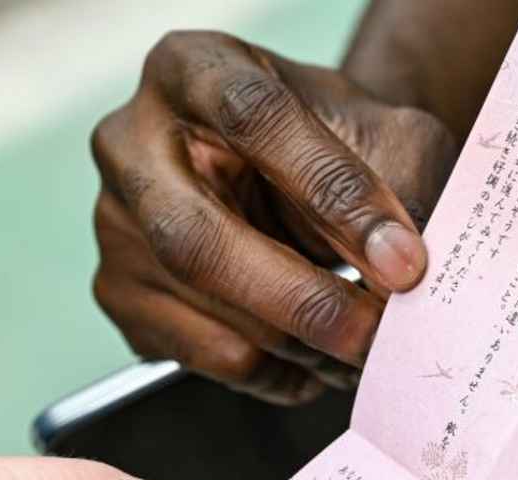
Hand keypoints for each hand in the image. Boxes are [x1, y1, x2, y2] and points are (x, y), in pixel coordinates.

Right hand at [91, 31, 457, 403]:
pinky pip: (200, 356)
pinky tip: (315, 357)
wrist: (286, 172)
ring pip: (203, 309)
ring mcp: (115, 225)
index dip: (331, 191)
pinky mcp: (122, 294)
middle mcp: (131, 143)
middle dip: (299, 299)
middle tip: (372, 334)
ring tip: (363, 345)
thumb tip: (402, 267)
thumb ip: (400, 180)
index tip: (400, 257)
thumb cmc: (327, 141)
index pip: (253, 119)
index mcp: (192, 69)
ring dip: (299, 344)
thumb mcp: (378, 130)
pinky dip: (273, 371)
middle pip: (197, 238)